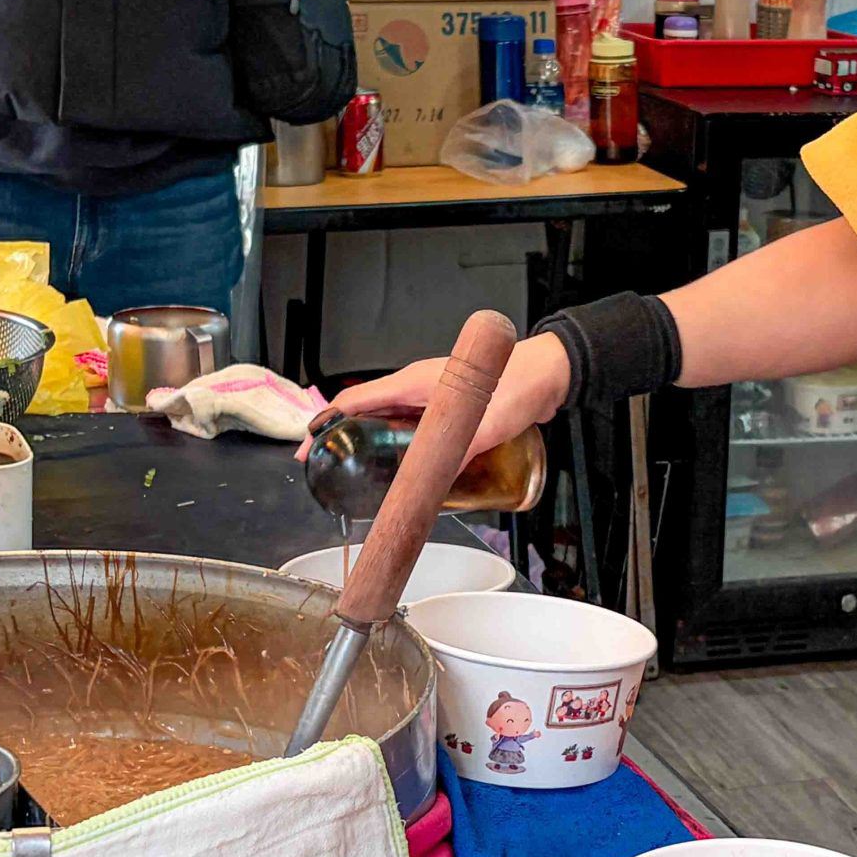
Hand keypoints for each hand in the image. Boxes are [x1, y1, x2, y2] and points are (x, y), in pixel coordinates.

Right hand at [325, 332, 571, 462]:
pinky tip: (401, 469)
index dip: (325, 424)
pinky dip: (396, 445)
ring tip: (356, 476)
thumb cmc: (518, 383)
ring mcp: (431, 397)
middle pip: (364, 412)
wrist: (548, 374)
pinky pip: (411, 427)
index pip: (354, 401)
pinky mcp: (447, 408)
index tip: (307, 448)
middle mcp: (417, 387)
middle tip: (328, 471)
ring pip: (387, 421)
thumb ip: (456, 452)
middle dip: (341, 439)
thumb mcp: (485, 424)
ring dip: (368, 444)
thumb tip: (429, 483)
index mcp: (413, 382)